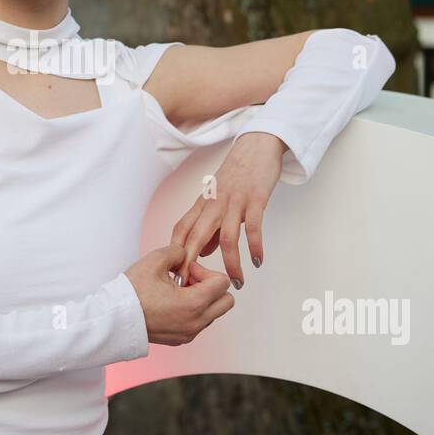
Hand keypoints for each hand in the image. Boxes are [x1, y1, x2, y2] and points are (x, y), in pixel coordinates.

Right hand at [124, 245, 234, 345]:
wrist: (113, 319)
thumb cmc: (132, 291)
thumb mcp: (155, 260)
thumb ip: (177, 251)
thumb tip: (186, 254)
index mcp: (194, 304)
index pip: (223, 283)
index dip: (205, 271)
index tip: (185, 271)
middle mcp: (196, 322)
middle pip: (226, 301)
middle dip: (210, 287)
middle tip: (186, 281)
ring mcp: (189, 333)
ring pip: (214, 313)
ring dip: (202, 299)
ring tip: (176, 292)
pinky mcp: (181, 339)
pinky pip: (200, 323)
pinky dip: (193, 311)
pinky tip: (171, 303)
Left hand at [169, 132, 285, 288]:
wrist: (258, 145)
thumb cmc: (238, 174)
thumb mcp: (218, 197)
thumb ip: (210, 225)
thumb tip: (203, 252)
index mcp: (203, 203)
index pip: (182, 229)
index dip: (176, 252)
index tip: (175, 275)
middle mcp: (214, 203)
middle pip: (197, 236)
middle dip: (194, 264)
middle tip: (195, 290)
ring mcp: (234, 201)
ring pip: (226, 238)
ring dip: (231, 263)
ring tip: (236, 282)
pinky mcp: (255, 199)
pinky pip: (253, 227)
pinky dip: (255, 247)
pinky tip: (257, 261)